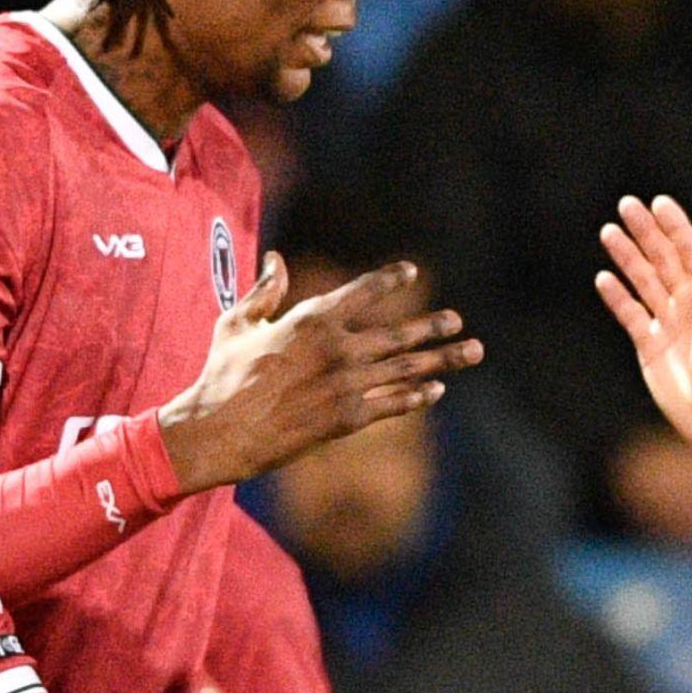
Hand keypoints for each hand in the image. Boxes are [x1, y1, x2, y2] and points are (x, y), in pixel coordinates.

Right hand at [159, 253, 482, 492]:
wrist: (219, 431)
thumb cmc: (221, 374)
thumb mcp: (236, 323)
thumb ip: (264, 292)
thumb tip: (277, 260)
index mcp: (311, 319)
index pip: (362, 291)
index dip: (389, 280)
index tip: (410, 272)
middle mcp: (337, 348)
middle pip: (398, 333)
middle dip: (432, 327)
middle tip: (457, 321)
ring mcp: (346, 384)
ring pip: (405, 368)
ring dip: (442, 359)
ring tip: (472, 351)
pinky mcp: (347, 418)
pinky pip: (393, 404)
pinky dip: (416, 396)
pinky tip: (435, 391)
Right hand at [594, 195, 691, 446]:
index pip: (689, 250)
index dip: (674, 226)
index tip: (657, 203)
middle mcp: (688, 303)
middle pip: (662, 259)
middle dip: (645, 232)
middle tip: (626, 206)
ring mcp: (667, 322)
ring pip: (643, 281)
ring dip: (627, 258)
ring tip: (608, 233)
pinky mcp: (649, 345)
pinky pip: (630, 314)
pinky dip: (617, 297)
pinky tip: (604, 278)